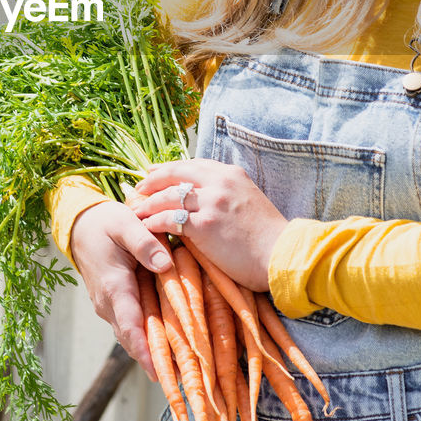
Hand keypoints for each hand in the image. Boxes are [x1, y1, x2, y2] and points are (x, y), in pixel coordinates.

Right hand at [68, 200, 174, 381]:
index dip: (145, 351)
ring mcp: (110, 306)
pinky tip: (169, 344)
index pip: (129, 326)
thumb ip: (145, 243)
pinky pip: (132, 325)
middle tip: (180, 380)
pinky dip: (148, 337)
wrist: (80, 224)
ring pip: (132, 335)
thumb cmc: (105, 222)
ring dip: (152, 351)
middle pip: (132, 339)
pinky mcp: (115, 303)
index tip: (160, 372)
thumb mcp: (126, 224)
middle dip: (154, 360)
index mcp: (113, 286)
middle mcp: (108, 303)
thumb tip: (166, 264)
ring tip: (179, 370)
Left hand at [129, 159, 286, 292]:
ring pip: (168, 197)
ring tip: (137, 213)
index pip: (192, 164)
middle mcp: (219, 182)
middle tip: (137, 189)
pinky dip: (154, 224)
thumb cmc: (269, 236)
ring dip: (148, 205)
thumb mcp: (248, 200)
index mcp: (231, 174)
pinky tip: (146, 229)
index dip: (169, 169)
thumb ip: (226, 194)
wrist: (283, 255)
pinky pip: (169, 220)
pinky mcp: (204, 225)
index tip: (154, 173)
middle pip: (175, 174)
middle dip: (152, 181)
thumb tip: (204, 200)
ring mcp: (211, 202)